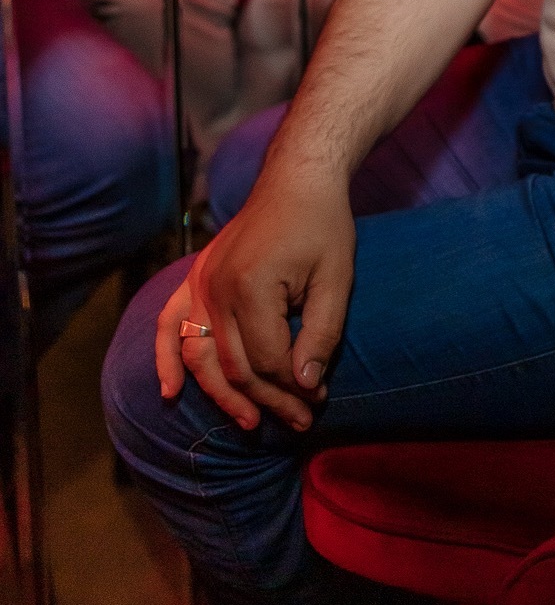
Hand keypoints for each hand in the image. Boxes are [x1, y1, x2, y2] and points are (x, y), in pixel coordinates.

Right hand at [155, 166, 355, 430]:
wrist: (296, 181)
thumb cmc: (322, 227)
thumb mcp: (336, 279)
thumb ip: (322, 334)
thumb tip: (306, 387)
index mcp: (252, 286)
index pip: (267, 360)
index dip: (293, 388)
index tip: (320, 400)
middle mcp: (216, 288)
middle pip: (235, 366)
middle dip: (268, 400)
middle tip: (299, 422)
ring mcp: (200, 283)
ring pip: (202, 357)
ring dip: (223, 396)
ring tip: (252, 423)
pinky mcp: (194, 279)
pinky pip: (170, 324)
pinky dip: (166, 360)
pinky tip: (170, 392)